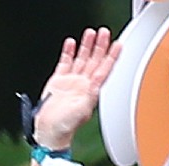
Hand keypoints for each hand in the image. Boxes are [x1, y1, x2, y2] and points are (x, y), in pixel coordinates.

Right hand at [32, 28, 122, 150]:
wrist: (49, 130)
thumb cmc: (65, 126)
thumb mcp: (79, 113)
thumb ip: (87, 99)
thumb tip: (95, 88)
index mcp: (91, 91)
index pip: (105, 69)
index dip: (112, 57)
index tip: (118, 45)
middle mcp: (83, 84)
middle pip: (94, 60)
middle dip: (100, 46)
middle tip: (105, 32)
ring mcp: (71, 82)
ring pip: (82, 59)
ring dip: (87, 46)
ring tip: (90, 33)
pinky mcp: (58, 81)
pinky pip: (65, 63)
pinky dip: (69, 52)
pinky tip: (71, 43)